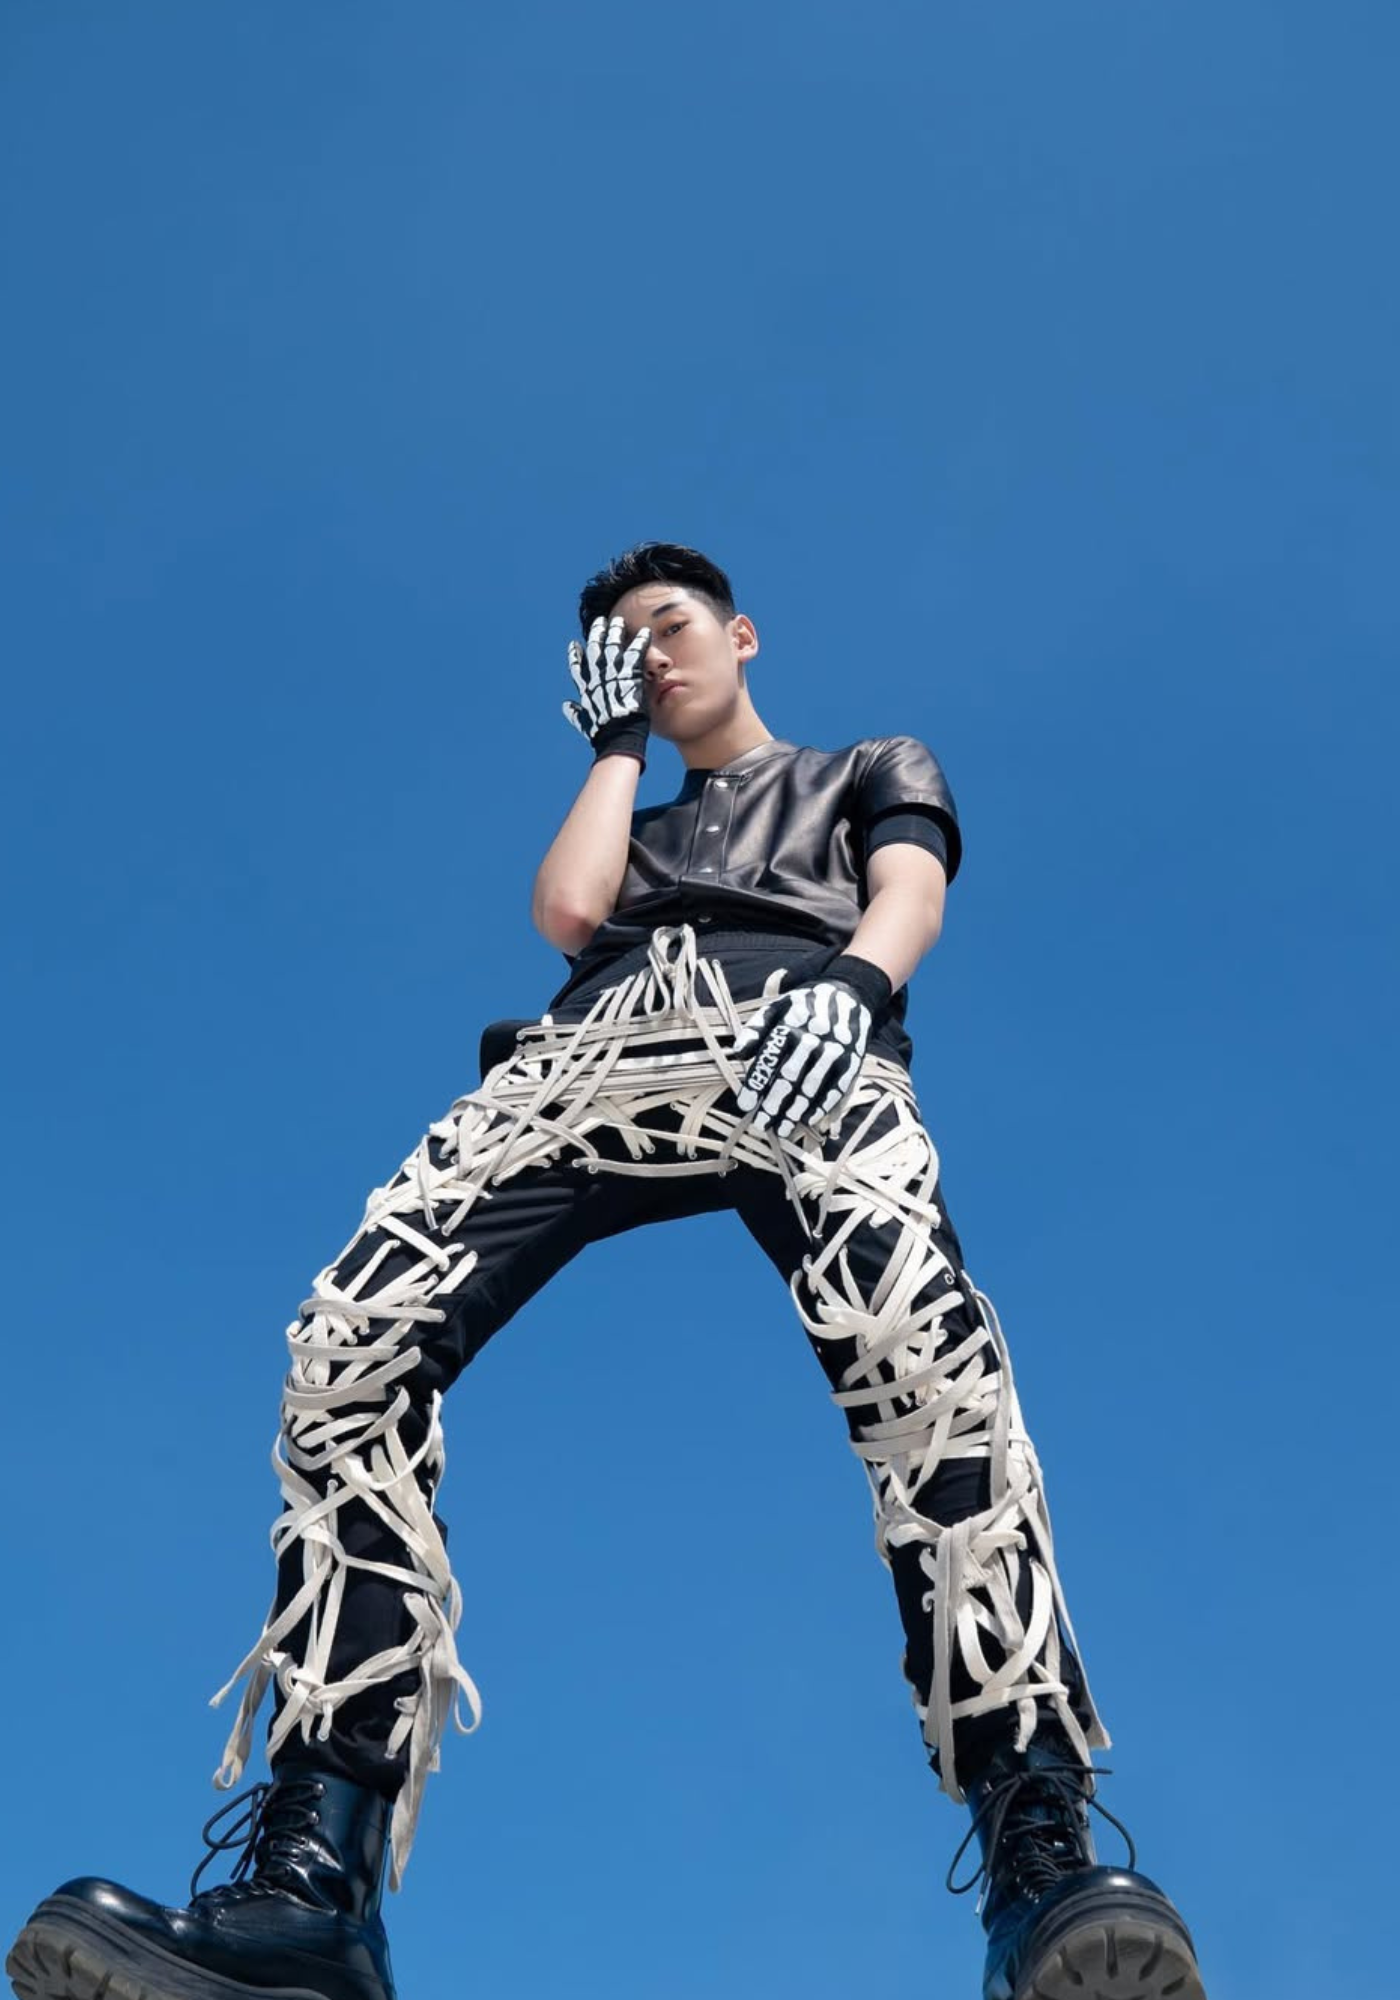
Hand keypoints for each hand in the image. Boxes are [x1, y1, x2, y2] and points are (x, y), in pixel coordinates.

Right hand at [563, 615, 651, 763]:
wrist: (618, 735)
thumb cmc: (604, 733)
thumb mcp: (585, 723)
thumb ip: (575, 713)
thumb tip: (565, 706)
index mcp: (587, 689)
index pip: (578, 668)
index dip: (575, 656)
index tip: (573, 645)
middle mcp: (598, 677)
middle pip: (594, 650)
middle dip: (596, 634)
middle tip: (599, 622)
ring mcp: (613, 673)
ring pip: (612, 646)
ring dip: (615, 632)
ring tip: (618, 621)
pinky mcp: (629, 673)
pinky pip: (636, 652)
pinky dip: (640, 641)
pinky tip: (645, 632)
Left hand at [733, 977, 873, 1138]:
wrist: (848, 994)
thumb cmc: (803, 1006)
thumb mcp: (776, 1008)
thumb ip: (755, 1030)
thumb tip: (737, 1053)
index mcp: (789, 1025)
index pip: (768, 1059)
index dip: (756, 1084)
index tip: (744, 1105)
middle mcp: (812, 1039)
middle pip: (789, 1077)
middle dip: (773, 1104)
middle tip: (760, 1124)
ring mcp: (834, 1051)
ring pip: (811, 1087)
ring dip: (795, 1111)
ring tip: (781, 1130)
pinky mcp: (851, 1062)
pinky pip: (835, 1088)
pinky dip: (821, 1106)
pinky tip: (808, 1120)